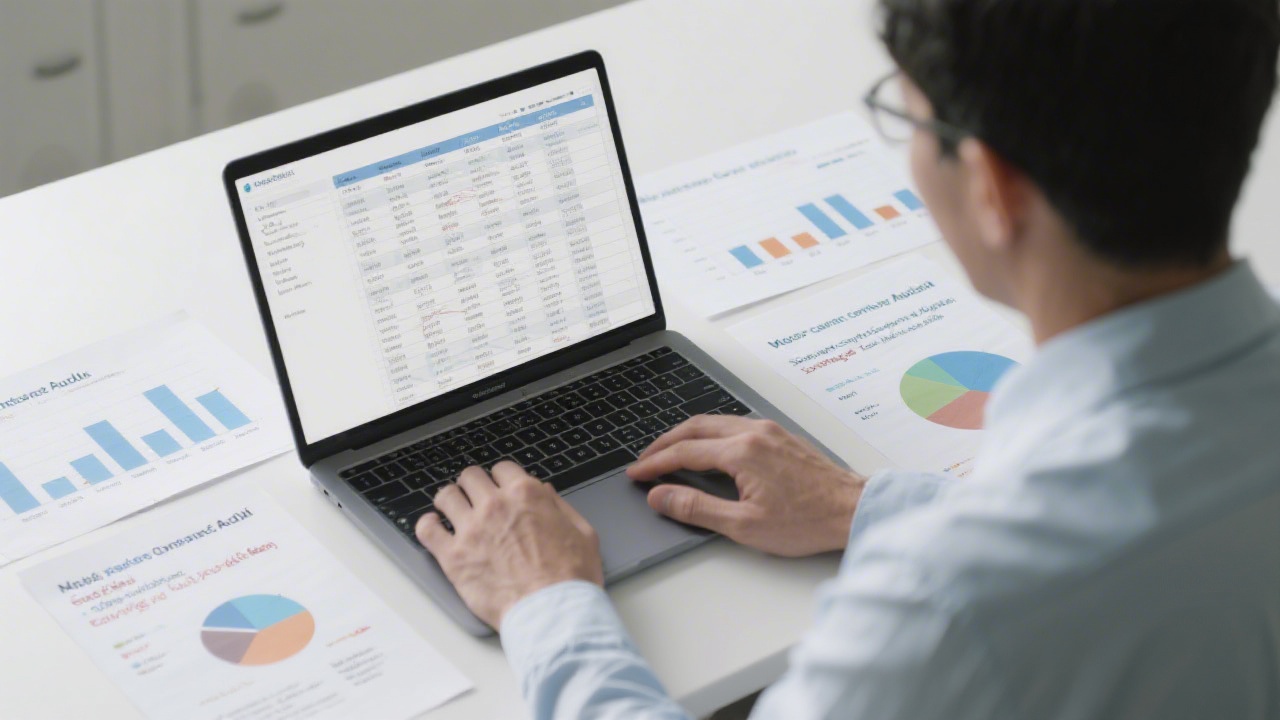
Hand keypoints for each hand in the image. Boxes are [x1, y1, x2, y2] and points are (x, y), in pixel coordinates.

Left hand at [416, 461, 603, 628]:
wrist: (552, 612)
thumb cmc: (570, 578)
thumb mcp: (582, 532)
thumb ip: (560, 507)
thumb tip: (545, 492)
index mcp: (526, 495)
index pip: (503, 469)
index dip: (503, 479)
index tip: (501, 489)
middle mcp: (495, 506)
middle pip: (471, 477)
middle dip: (475, 486)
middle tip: (477, 500)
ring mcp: (471, 530)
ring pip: (446, 496)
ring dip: (450, 501)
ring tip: (453, 511)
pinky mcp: (453, 557)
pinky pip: (426, 529)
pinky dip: (427, 525)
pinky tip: (434, 528)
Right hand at [627, 416, 865, 556]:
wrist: (852, 510)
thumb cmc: (807, 521)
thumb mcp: (743, 525)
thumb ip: (696, 509)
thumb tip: (662, 497)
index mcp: (741, 452)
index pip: (685, 452)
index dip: (655, 463)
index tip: (637, 473)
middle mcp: (754, 433)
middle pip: (696, 427)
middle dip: (666, 442)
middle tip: (646, 459)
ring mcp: (769, 431)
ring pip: (716, 422)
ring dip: (688, 434)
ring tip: (670, 450)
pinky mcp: (781, 436)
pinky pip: (734, 424)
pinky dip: (711, 432)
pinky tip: (709, 446)